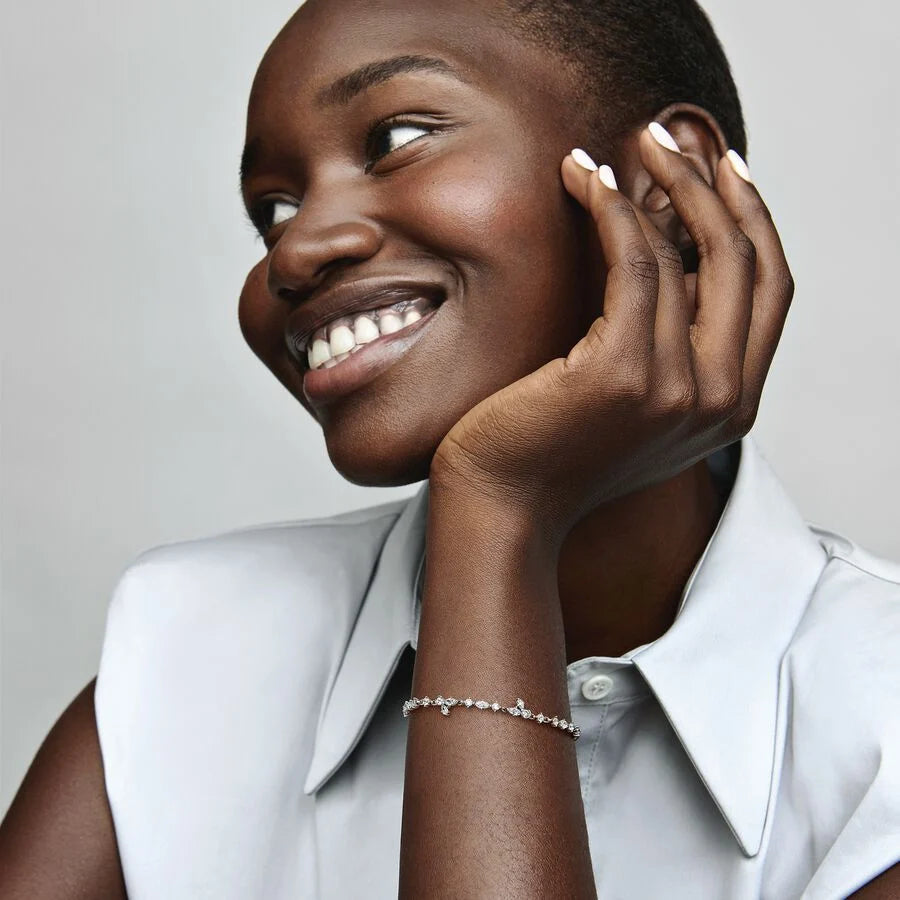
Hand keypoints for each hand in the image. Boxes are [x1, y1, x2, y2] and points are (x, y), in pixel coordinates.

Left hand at [430, 123, 794, 546]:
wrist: (506, 508)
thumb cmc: (555, 450)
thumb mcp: (634, 400)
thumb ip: (673, 343)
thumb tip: (676, 251)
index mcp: (733, 407)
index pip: (770, 290)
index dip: (754, 219)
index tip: (724, 168)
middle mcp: (720, 401)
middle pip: (746, 261)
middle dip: (711, 185)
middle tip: (665, 138)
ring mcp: (678, 390)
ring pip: (687, 254)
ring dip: (654, 185)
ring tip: (611, 152)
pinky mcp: (624, 374)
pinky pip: (634, 263)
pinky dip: (610, 210)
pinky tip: (582, 180)